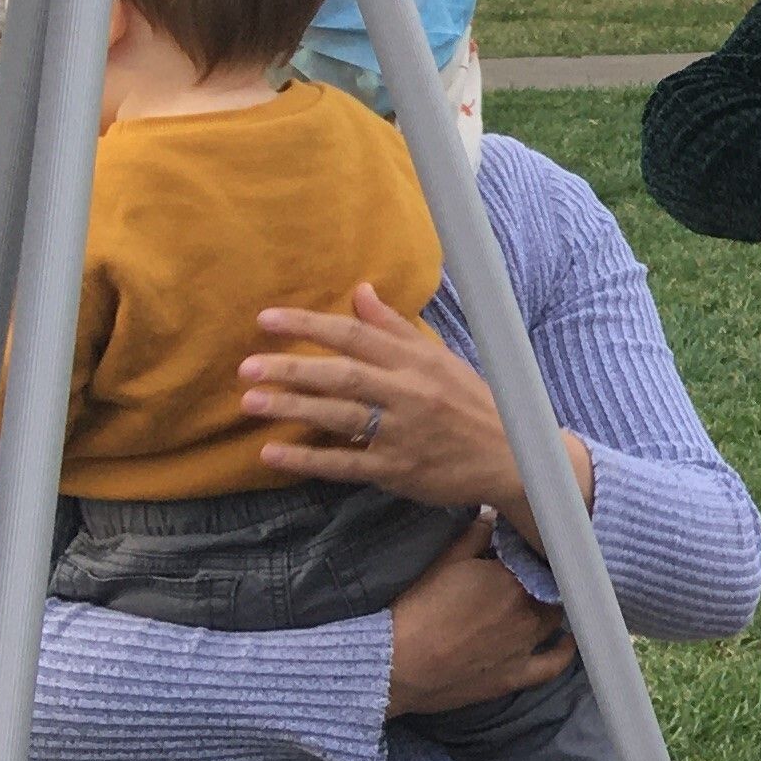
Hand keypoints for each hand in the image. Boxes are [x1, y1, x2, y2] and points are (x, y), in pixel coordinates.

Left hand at [245, 285, 591, 546]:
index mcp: (418, 361)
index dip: (310, 326)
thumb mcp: (440, 360)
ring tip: (251, 401)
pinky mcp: (398, 470)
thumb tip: (360, 290)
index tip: (267, 319)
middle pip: (344, 374)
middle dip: (293, 367)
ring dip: (293, 407)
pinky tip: (272, 453)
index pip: (356, 335)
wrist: (512, 458)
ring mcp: (404, 433)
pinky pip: (347, 463)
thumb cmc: (470, 404)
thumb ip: (394, 328)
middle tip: (248, 366)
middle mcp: (410, 393)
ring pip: (341, 415)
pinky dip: (308, 459)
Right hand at [384, 518, 572, 716]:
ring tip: (542, 602)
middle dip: (542, 582)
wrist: (397, 664)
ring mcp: (526, 645)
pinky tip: (567, 641)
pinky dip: (564, 652)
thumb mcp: (446, 561)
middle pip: (551, 589)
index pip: (541, 560)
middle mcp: (528, 610)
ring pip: (554, 620)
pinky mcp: (516, 675)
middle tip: (528, 579)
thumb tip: (497, 517)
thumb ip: (477, 535)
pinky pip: (553, 664)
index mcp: (513, 578)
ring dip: (550, 609)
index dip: (536, 556)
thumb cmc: (419, 610)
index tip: (529, 554)